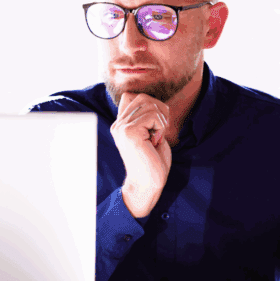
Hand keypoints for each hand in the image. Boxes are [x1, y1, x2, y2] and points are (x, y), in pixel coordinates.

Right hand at [111, 93, 172, 217]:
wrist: (148, 184)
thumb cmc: (153, 162)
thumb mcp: (150, 134)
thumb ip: (147, 117)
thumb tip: (153, 101)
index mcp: (120, 124)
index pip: (132, 96)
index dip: (149, 103)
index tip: (156, 123)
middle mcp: (118, 124)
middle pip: (143, 97)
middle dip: (160, 110)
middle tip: (160, 130)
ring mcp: (121, 127)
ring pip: (149, 104)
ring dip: (161, 120)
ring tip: (157, 137)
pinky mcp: (129, 132)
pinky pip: (153, 115)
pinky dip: (161, 126)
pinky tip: (156, 141)